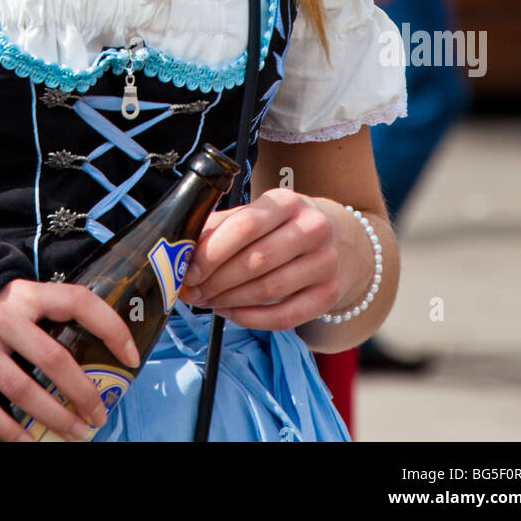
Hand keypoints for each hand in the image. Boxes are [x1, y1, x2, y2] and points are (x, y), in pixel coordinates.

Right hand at [0, 279, 139, 442]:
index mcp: (30, 294)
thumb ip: (56, 311)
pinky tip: (30, 442)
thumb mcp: (28, 293)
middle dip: (82, 392)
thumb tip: (105, 343)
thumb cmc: (1, 301)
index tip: (130, 356)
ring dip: (54, 417)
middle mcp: (6, 317)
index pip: (80, 302)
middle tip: (100, 414)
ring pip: (22, 390)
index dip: (110, 327)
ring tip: (76, 433)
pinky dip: (10, 430)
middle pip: (53, 359)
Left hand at [179, 190, 357, 330]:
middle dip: (217, 281)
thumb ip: (221, 228)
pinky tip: (231, 312)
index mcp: (286, 201)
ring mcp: (325, 262)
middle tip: (193, 292)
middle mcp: (312, 228)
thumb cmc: (282, 226)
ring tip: (208, 301)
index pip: (245, 226)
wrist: (338, 240)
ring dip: (230, 300)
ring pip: (269, 289)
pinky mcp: (329, 294)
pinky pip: (285, 316)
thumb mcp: (257, 214)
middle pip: (256, 260)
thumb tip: (183, 252)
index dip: (212, 252)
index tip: (189, 271)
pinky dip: (252, 319)